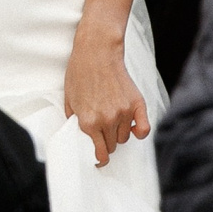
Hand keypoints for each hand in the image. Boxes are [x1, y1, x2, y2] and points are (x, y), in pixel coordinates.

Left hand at [62, 29, 149, 165]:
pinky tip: (133, 127)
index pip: (100, 154)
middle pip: (112, 146)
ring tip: (112, 120)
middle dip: (107, 143)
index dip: (99, 159)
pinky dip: (139, 132)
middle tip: (102, 133)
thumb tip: (81, 137)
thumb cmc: (80, 73)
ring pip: (125, 138)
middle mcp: (107, 120)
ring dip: (119, 133)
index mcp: (88, 122)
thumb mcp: (68, 100)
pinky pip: (144, 129)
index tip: (99, 159)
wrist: (96, 52)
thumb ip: (74, 122)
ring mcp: (123, 113)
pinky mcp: (136, 104)